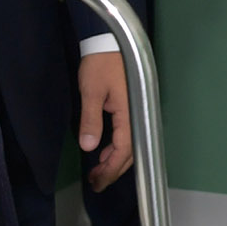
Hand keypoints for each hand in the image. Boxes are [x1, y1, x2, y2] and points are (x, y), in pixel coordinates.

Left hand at [78, 51, 132, 188]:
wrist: (111, 42)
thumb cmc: (101, 64)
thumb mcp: (91, 91)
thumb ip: (91, 120)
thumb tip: (89, 147)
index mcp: (129, 114)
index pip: (123, 150)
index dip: (110, 169)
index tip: (97, 182)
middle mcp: (137, 116)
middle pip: (130, 153)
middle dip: (113, 170)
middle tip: (96, 183)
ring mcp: (136, 112)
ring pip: (130, 145)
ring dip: (115, 160)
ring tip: (98, 171)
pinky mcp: (132, 108)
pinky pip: (128, 135)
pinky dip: (116, 148)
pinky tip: (104, 151)